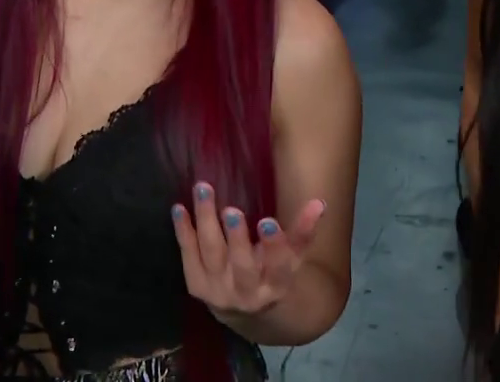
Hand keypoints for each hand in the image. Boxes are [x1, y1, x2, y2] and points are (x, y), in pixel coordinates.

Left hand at [172, 181, 325, 324]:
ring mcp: (218, 290)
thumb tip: (320, 203)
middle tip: (231, 210)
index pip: (277, 267)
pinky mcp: (196, 285)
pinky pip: (188, 255)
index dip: (274, 246)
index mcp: (275, 286)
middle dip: (236, 238)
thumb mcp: (290, 259)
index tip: (267, 221)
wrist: (242, 309)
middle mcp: (246, 293)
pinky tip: (180, 208)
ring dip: (206, 221)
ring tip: (204, 190)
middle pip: (242, 265)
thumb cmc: (270, 273)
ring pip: (212, 254)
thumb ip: (303, 232)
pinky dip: (183, 231)